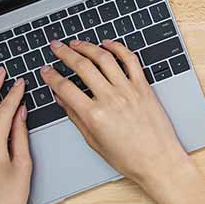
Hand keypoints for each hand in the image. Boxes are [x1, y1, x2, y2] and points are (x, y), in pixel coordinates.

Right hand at [39, 39, 204, 203]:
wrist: (159, 160)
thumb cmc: (128, 158)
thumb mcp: (93, 141)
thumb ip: (75, 116)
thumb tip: (60, 98)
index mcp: (94, 115)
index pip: (65, 87)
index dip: (51, 76)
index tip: (45, 70)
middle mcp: (111, 98)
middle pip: (82, 66)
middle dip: (65, 53)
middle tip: (56, 46)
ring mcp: (129, 90)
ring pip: (104, 58)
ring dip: (88, 47)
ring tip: (77, 43)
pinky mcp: (144, 87)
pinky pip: (130, 61)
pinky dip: (118, 48)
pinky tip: (108, 44)